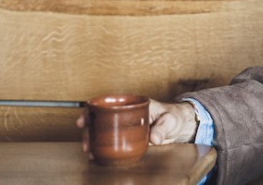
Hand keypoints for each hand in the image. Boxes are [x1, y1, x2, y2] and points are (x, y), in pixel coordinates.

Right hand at [77, 99, 198, 155]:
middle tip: (86, 143)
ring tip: (90, 152)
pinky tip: (96, 157)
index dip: (92, 111)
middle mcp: (124, 115)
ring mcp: (124, 127)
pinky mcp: (127, 139)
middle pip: (100, 120)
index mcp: (131, 105)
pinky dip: (103, 150)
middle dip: (89, 131)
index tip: (84, 119)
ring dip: (93, 141)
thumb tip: (154, 138)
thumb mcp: (169, 120)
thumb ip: (162, 128)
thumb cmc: (173, 117)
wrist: (178, 126)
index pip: (108, 104)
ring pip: (103, 133)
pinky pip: (112, 143)